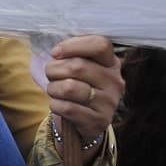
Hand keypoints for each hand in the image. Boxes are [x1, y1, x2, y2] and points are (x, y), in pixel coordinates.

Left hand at [44, 35, 123, 155]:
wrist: (85, 121)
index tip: (55, 53)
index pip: (100, 44)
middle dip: (54, 69)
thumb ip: (72, 54)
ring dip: (53, 88)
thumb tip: (56, 52)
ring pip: (69, 88)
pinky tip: (58, 105)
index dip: (73, 45)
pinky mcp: (99, 121)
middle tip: (50, 75)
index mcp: (111, 62)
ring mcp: (109, 102)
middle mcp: (114, 81)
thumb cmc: (78, 86)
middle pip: (78, 66)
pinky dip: (55, 105)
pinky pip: (67, 108)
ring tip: (54, 90)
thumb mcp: (80, 67)